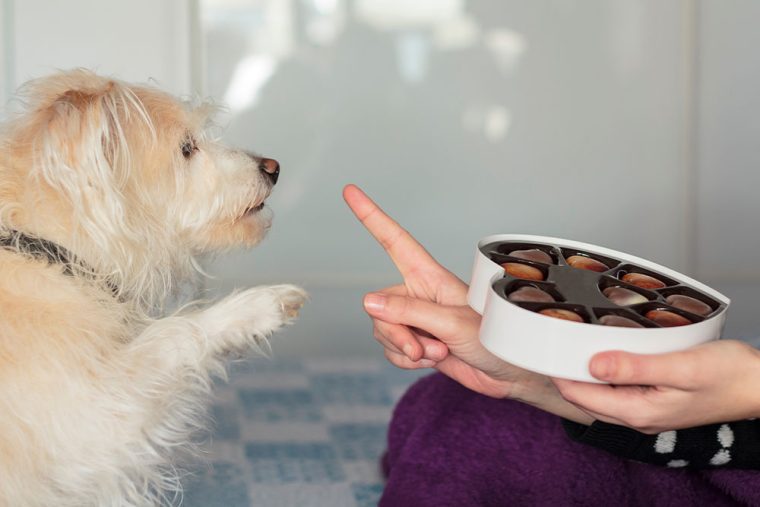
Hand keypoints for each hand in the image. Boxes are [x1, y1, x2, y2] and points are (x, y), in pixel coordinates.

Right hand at [343, 184, 592, 422]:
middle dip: (395, 332)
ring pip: (382, 330)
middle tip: (422, 348)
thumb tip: (368, 302)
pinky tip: (431, 361)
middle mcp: (419, 294)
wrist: (508, 375)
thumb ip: (409, 312)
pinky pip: (391, 350)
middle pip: (379, 306)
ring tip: (437, 353)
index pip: (394, 241)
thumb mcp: (452, 324)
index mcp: (430, 277)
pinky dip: (406, 361)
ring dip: (405, 349)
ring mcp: (416, 319)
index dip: (372, 216)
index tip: (351, 191)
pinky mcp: (416, 342)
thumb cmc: (494, 340)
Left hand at [552, 339, 759, 432]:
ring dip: (584, 373)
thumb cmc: (729, 375)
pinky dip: (604, 374)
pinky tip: (604, 354)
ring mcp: (646, 411)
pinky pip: (618, 390)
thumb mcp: (681, 367)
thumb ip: (635, 368)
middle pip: (586, 397)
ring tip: (570, 344)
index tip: (544, 347)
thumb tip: (593, 365)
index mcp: (640, 411)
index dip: (559, 372)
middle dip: (566, 373)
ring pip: (600, 394)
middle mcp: (638, 416)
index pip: (581, 396)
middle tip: (552, 341)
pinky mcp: (654, 401)